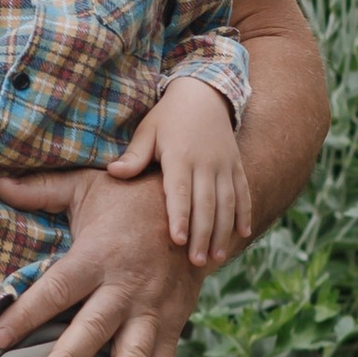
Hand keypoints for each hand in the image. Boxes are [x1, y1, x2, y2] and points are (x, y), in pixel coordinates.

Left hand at [0, 159, 205, 356]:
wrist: (198, 204)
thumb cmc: (131, 196)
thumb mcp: (87, 185)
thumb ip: (41, 190)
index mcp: (99, 255)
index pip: (58, 289)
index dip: (28, 313)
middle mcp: (127, 287)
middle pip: (94, 328)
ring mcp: (154, 310)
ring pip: (136, 355)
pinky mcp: (173, 324)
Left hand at [114, 78, 252, 269]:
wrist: (204, 93)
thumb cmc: (168, 117)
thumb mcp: (147, 131)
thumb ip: (134, 156)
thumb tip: (113, 173)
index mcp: (180, 156)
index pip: (181, 191)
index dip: (181, 216)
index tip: (179, 241)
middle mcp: (206, 163)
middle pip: (207, 204)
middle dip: (203, 234)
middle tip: (198, 262)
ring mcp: (225, 165)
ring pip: (228, 203)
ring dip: (223, 231)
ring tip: (217, 257)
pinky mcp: (237, 165)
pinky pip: (244, 193)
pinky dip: (244, 214)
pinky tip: (242, 235)